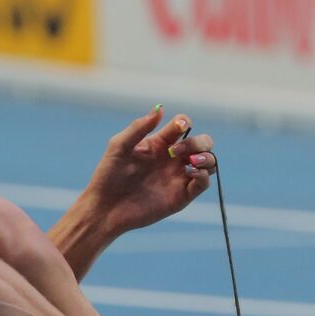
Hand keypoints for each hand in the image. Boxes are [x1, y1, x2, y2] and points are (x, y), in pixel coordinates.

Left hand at [81, 107, 215, 238]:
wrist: (105, 207)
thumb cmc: (108, 175)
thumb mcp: (119, 146)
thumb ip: (139, 127)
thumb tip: (160, 108)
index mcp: (160, 144)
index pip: (182, 125)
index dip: (184, 122)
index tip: (177, 127)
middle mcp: (173, 159)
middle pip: (202, 143)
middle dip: (198, 142)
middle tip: (178, 151)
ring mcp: (178, 177)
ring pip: (208, 162)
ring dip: (207, 157)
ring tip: (192, 160)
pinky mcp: (181, 196)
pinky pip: (203, 183)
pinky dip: (204, 175)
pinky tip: (192, 172)